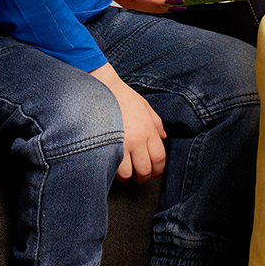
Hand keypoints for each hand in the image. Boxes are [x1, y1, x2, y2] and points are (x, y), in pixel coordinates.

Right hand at [92, 64, 166, 181]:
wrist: (100, 88)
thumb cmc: (122, 96)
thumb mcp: (144, 106)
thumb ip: (156, 123)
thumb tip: (164, 137)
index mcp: (148, 130)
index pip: (159, 157)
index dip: (158, 169)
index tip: (155, 173)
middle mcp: (137, 140)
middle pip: (145, 169)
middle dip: (144, 177)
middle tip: (140, 177)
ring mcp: (120, 144)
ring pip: (127, 173)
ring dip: (127, 177)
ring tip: (125, 173)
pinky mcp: (105, 147)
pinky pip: (111, 168)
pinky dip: (112, 172)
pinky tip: (112, 168)